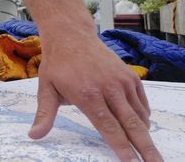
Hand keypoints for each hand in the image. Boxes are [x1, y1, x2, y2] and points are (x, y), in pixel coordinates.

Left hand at [29, 34, 162, 161]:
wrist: (72, 35)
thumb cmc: (57, 64)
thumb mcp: (46, 88)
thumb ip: (44, 115)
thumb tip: (34, 136)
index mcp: (88, 95)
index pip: (109, 128)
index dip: (122, 148)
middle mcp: (109, 88)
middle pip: (131, 125)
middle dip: (146, 148)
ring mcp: (122, 81)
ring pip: (139, 115)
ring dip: (146, 135)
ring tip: (151, 153)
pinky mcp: (130, 76)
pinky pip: (142, 103)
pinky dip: (143, 118)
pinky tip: (141, 128)